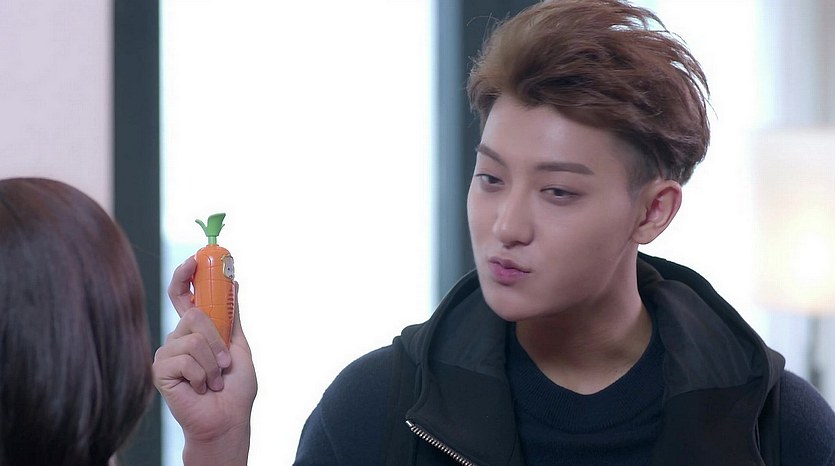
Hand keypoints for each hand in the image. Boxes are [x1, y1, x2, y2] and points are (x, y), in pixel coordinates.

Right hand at [153, 257, 256, 464]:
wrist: (227, 419)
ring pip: (192, 338)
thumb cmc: (234, 387)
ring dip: (212, 362)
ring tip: (213, 380)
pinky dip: (201, 375)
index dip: (186, 275)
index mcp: (196, 329)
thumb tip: (235, 282)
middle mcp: (178, 337)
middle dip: (217, 338)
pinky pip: (184, 358)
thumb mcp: (239, 345)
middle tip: (225, 362)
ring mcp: (167, 352)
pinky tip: (200, 388)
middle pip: (192, 314)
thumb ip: (231, 316)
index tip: (196, 259)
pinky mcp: (160, 370)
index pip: (183, 294)